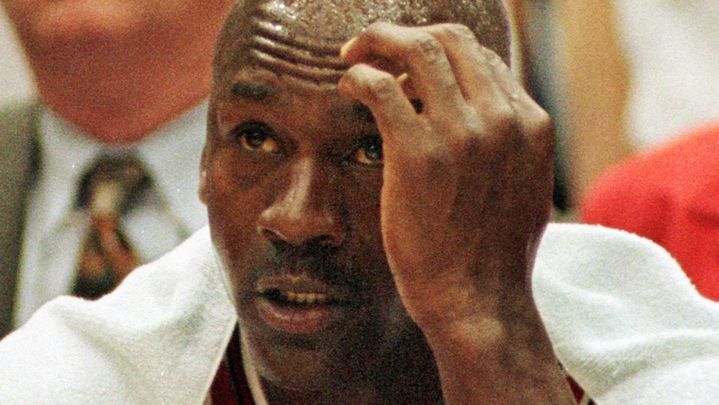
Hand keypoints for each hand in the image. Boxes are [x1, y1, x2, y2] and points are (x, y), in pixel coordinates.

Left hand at [338, 22, 552, 334]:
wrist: (477, 301)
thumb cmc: (491, 253)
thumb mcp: (521, 188)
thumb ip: (507, 144)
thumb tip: (480, 114)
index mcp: (529, 124)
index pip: (480, 59)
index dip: (439, 55)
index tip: (408, 70)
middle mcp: (502, 119)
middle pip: (451, 39)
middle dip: (407, 34)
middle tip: (374, 46)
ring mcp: (463, 133)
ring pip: (417, 49)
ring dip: (378, 41)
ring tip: (354, 55)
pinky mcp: (419, 152)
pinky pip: (380, 87)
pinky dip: (358, 76)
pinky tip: (346, 87)